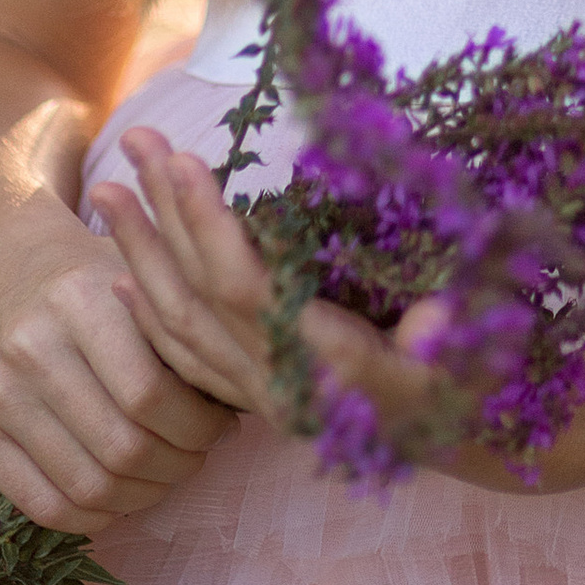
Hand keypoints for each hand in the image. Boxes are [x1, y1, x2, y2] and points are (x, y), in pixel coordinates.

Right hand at [0, 211, 236, 534]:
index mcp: (76, 300)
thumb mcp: (143, 278)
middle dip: (179, 465)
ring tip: (165, 471)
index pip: (152, 396)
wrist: (2, 270)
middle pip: (123, 449)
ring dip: (144, 495)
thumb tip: (245, 397)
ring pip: (88, 486)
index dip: (201, 427)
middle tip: (198, 454)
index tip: (223, 424)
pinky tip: (122, 492)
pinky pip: (44, 507)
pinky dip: (96, 516)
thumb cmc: (93, 278)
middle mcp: (26, 347)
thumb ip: (186, 332)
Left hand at [97, 129, 450, 454]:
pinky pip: (186, 359)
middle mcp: (282, 385)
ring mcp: (263, 395)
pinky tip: (120, 278)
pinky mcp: (259, 398)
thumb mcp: (476, 359)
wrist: (467, 443)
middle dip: (161, 215)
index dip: (207, 224)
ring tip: (107, 191)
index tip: (181, 159)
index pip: (245, 290)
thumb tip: (435, 321)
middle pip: (197, 297)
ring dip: (141, 253)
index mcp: (327, 366)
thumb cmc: (477, 385)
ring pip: (181, 325)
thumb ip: (452, 343)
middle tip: (134, 142)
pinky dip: (148, 315)